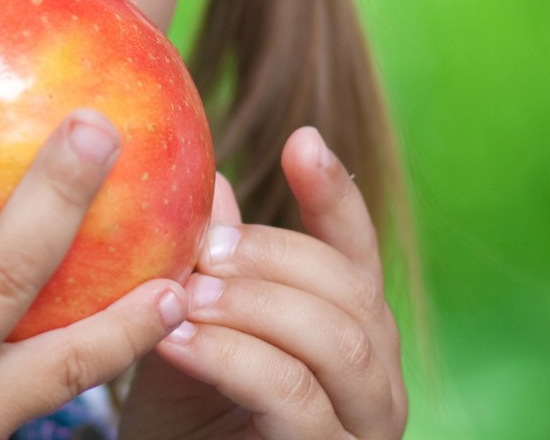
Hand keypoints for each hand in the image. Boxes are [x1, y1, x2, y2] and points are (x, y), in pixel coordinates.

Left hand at [116, 128, 406, 438]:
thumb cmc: (179, 415)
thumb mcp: (183, 325)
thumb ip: (202, 262)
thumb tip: (203, 174)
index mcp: (345, 330)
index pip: (356, 252)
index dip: (336, 195)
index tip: (303, 140)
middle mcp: (373, 379)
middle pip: (350, 291)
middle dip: (272, 257)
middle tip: (199, 248)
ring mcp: (361, 427)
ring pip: (337, 343)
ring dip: (254, 307)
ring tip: (185, 293)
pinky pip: (294, 399)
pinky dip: (234, 359)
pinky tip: (176, 339)